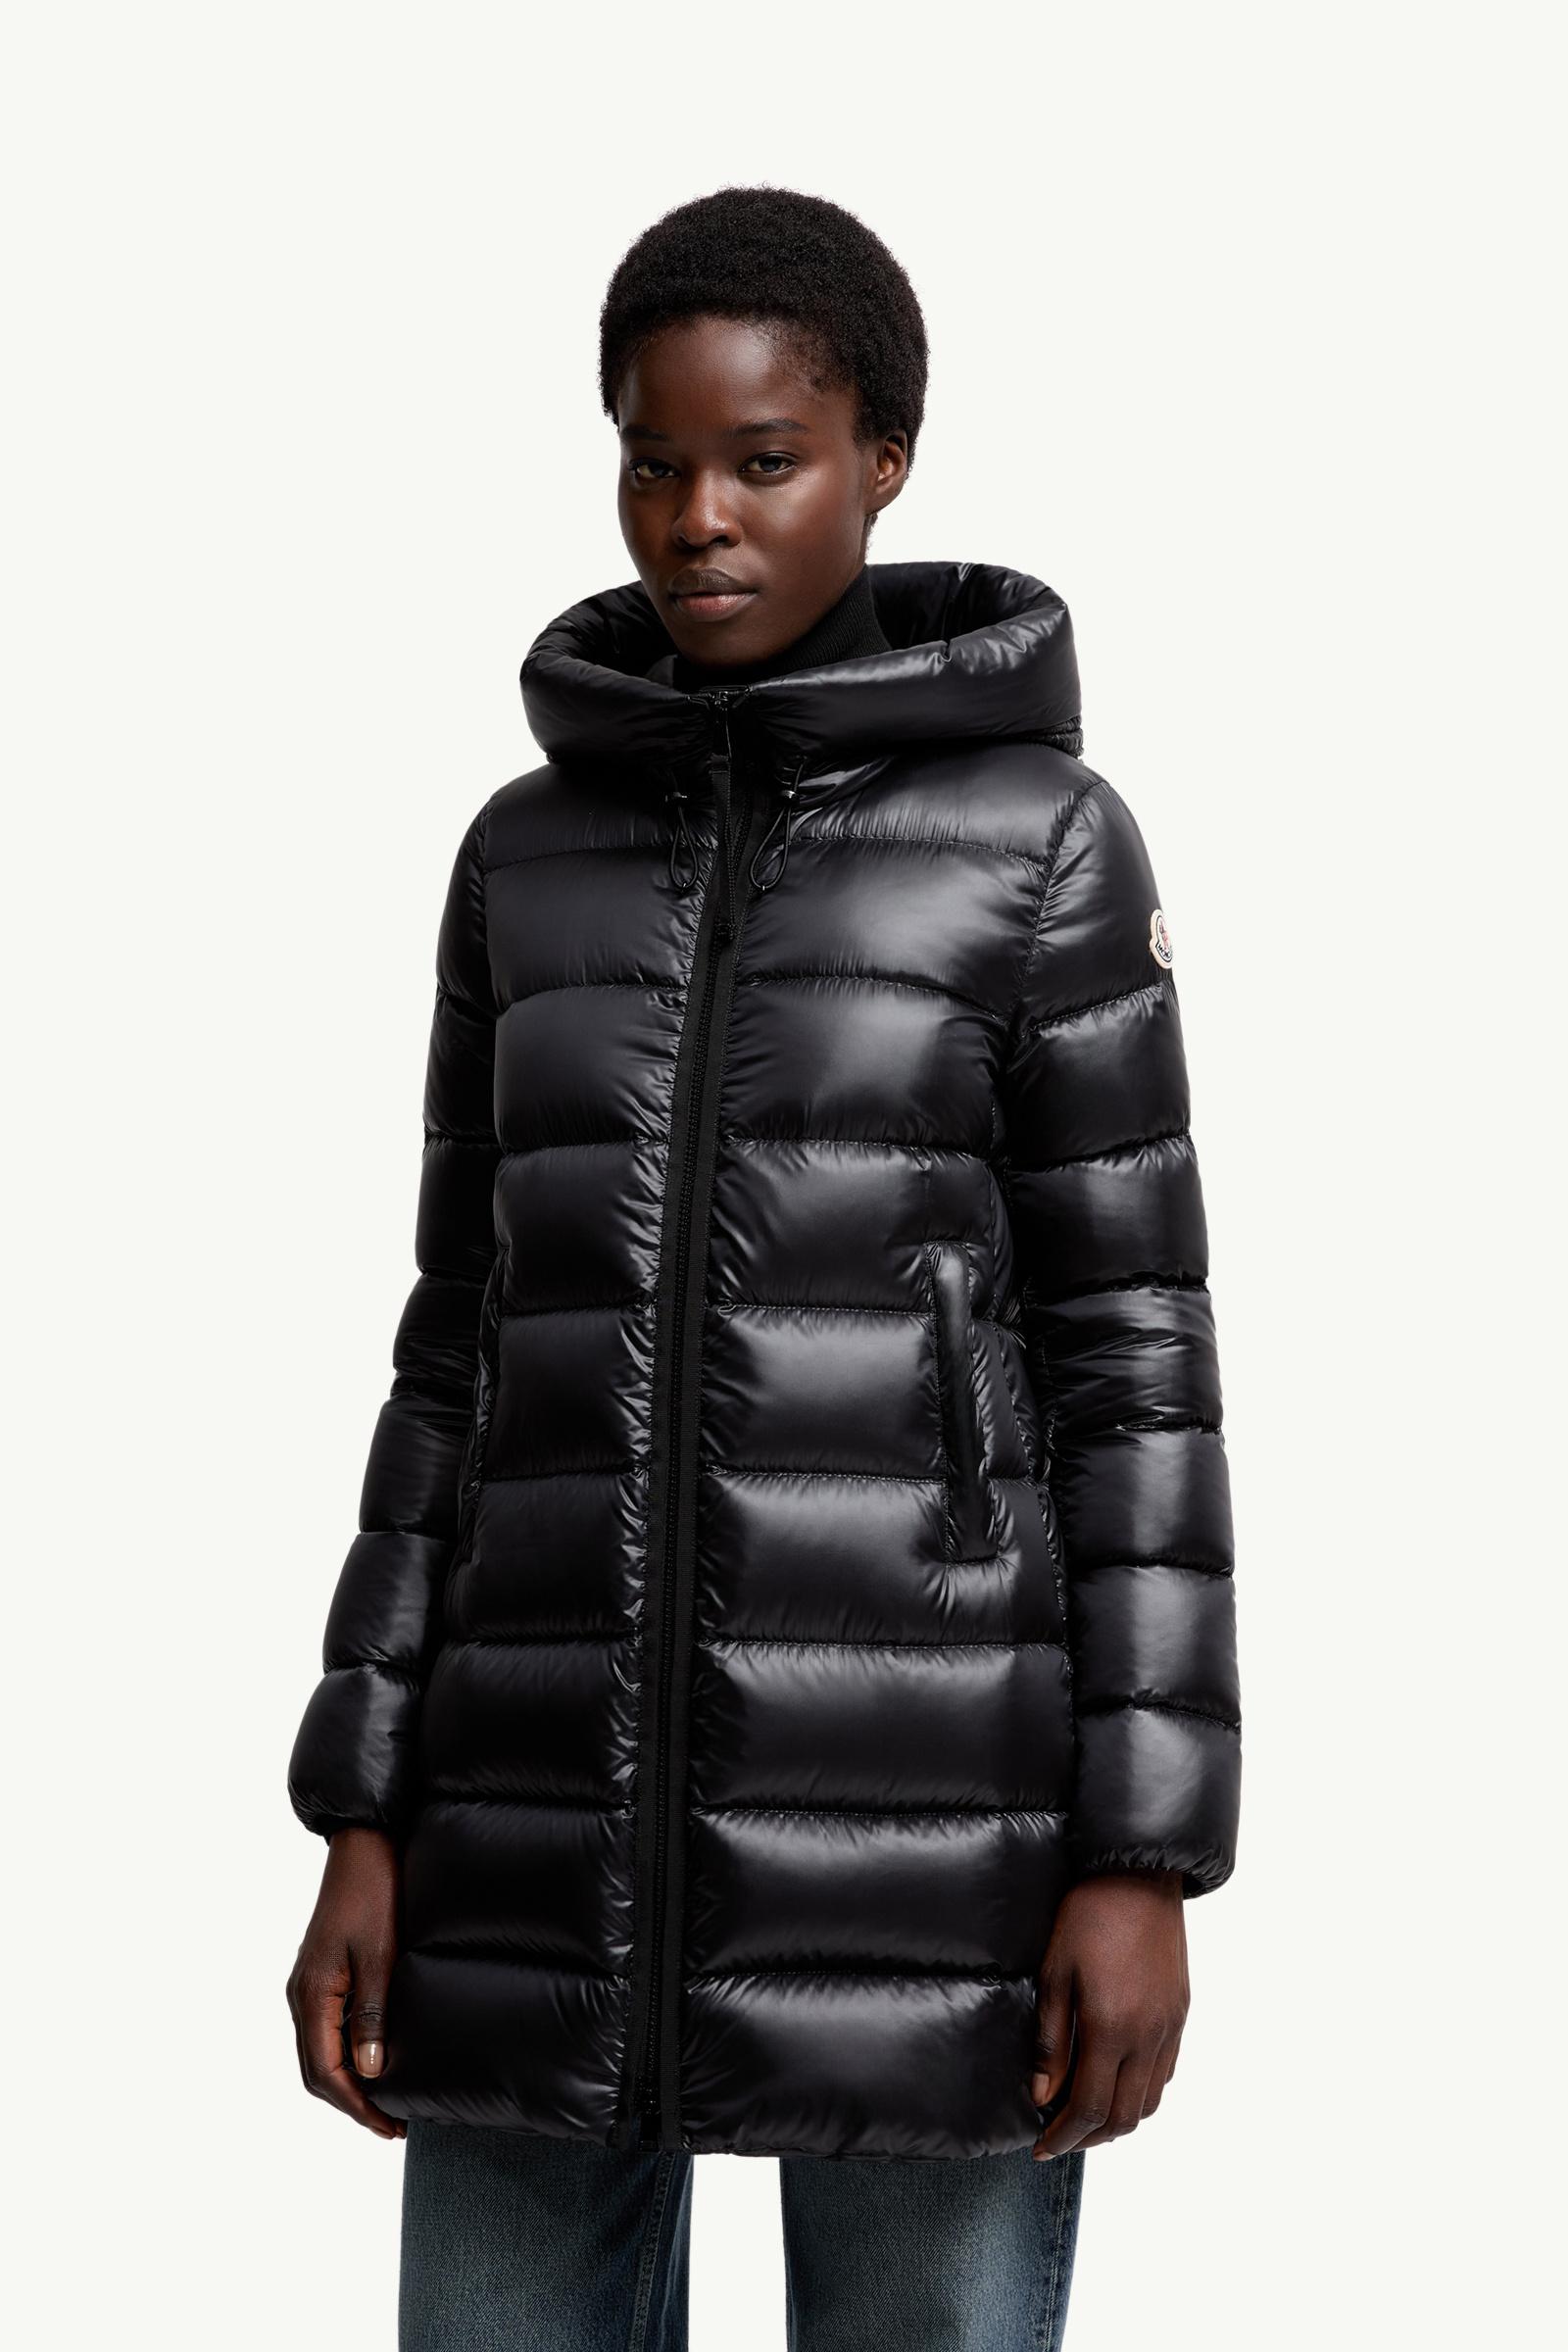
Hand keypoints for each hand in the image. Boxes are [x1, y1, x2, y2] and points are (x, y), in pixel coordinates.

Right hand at [286, 1826, 404, 2139]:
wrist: (363, 1845)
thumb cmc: (374, 1893)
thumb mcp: (381, 1957)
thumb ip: (373, 2015)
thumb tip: (369, 2071)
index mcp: (311, 1995)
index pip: (325, 2072)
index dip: (356, 2106)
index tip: (388, 2127)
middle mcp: (301, 1996)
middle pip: (316, 2070)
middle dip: (350, 2103)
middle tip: (391, 2123)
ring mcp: (307, 1986)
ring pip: (318, 2052)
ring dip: (347, 2081)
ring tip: (386, 2100)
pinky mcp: (319, 1975)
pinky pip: (324, 2029)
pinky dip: (344, 2054)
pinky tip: (373, 2057)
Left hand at [1030, 1870, 1188, 2158]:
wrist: (1138, 1876)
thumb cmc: (1088, 1917)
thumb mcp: (1055, 1974)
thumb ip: (1051, 2041)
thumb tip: (1043, 2095)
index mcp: (1111, 2028)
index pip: (1090, 2108)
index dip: (1065, 2136)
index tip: (1042, 2147)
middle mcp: (1148, 2037)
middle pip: (1124, 2116)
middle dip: (1090, 2137)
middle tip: (1060, 2138)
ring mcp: (1170, 2027)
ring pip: (1150, 2101)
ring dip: (1118, 2119)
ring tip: (1086, 2115)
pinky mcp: (1181, 2014)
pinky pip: (1165, 2073)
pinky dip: (1141, 2092)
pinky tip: (1116, 2080)